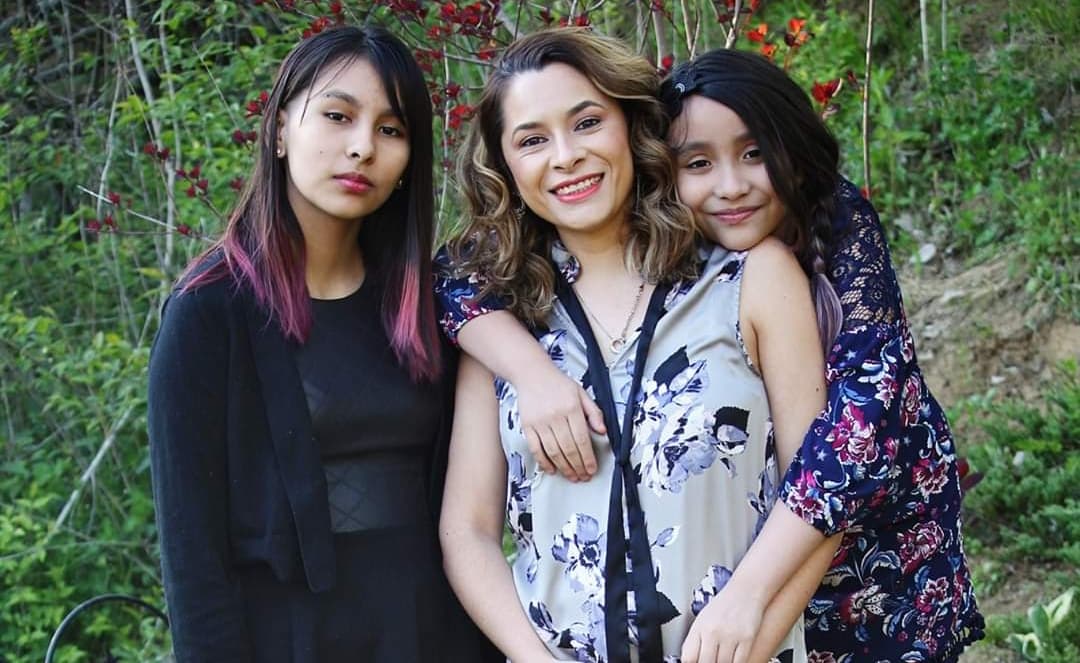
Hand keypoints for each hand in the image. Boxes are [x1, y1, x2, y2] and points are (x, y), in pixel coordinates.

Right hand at [515, 362, 604, 481]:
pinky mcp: (527, 426)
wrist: (532, 373)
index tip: (592, 469)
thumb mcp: (581, 393)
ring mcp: (540, 422)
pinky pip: (536, 448)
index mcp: (571, 408)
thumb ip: (594, 412)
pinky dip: (544, 461)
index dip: (588, 458)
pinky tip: (552, 469)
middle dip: (578, 466)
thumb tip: (603, 431)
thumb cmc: (557, 384)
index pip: (582, 439)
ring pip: (553, 451)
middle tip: (583, 476)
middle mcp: (556, 416)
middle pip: (569, 448)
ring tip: (572, 476)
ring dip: (564, 467)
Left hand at [680, 587, 764, 662]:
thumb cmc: (724, 606)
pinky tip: (733, 661)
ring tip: (722, 660)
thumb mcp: (703, 620)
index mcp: (698, 627)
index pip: (688, 657)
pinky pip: (740, 662)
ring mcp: (730, 635)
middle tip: (711, 661)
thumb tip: (690, 660)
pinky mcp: (747, 638)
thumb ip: (696, 641)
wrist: (746, 590)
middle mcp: (712, 631)